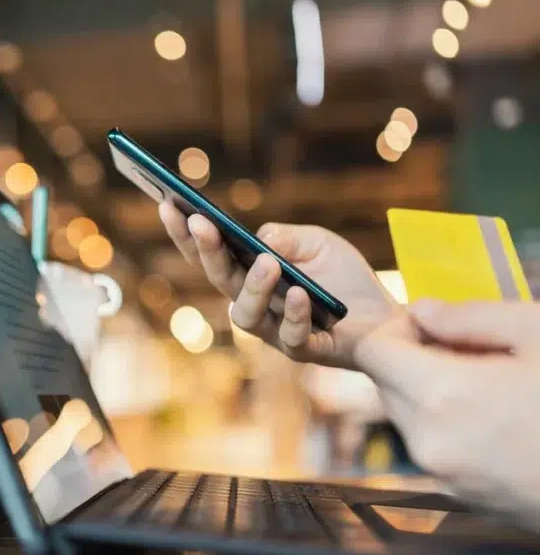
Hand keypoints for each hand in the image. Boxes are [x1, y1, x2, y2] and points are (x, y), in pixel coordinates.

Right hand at [159, 202, 398, 368]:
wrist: (386, 317)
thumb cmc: (344, 278)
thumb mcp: (318, 242)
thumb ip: (286, 237)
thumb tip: (258, 239)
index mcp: (248, 274)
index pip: (210, 254)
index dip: (186, 233)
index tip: (168, 205)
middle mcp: (253, 304)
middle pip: (218, 280)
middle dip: (206, 250)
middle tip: (201, 222)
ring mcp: (274, 330)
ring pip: (246, 316)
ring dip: (253, 287)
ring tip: (268, 263)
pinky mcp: (303, 350)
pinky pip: (291, 337)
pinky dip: (294, 315)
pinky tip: (300, 294)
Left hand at [355, 300, 539, 527]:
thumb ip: (471, 317)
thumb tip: (424, 311)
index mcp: (439, 397)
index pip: (372, 352)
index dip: (398, 329)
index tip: (436, 325)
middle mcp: (429, 443)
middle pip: (388, 385)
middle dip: (418, 359)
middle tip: (478, 350)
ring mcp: (445, 478)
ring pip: (410, 418)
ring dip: (435, 393)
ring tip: (500, 385)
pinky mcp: (465, 500)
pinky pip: (437, 449)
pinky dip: (454, 426)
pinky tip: (507, 419)